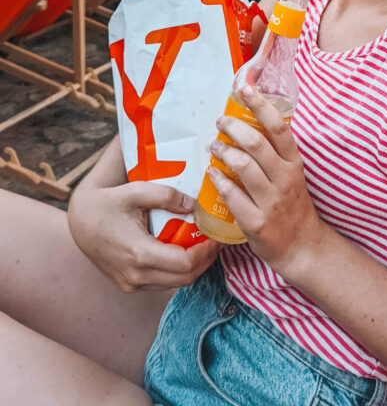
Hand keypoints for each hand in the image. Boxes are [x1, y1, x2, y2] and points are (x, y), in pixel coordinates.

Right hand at [68, 180, 218, 292]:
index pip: (185, 264)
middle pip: (184, 279)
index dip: (206, 252)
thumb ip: (166, 195)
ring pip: (173, 284)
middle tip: (216, 242)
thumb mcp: (136, 191)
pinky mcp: (128, 284)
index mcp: (140, 254)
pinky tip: (183, 252)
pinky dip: (177, 271)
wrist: (80, 221)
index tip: (217, 238)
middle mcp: (136, 276)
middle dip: (205, 262)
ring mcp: (131, 284)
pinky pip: (161, 283)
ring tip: (204, 246)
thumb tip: (193, 205)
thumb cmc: (107, 203)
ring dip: (193, 268)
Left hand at [209, 86, 324, 276]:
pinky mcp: (256, 221)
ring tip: (214, 145)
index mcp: (294, 163)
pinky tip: (212, 172)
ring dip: (223, 151)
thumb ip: (274, 152)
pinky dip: (219, 180)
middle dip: (233, 127)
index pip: (278, 128)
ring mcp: (271, 201)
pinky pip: (232, 195)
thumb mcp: (291, 174)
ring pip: (243, 166)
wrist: (300, 245)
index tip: (245, 89)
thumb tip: (248, 122)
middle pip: (256, 143)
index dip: (261, 105)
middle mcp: (285, 179)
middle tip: (221, 122)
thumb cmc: (291, 203)